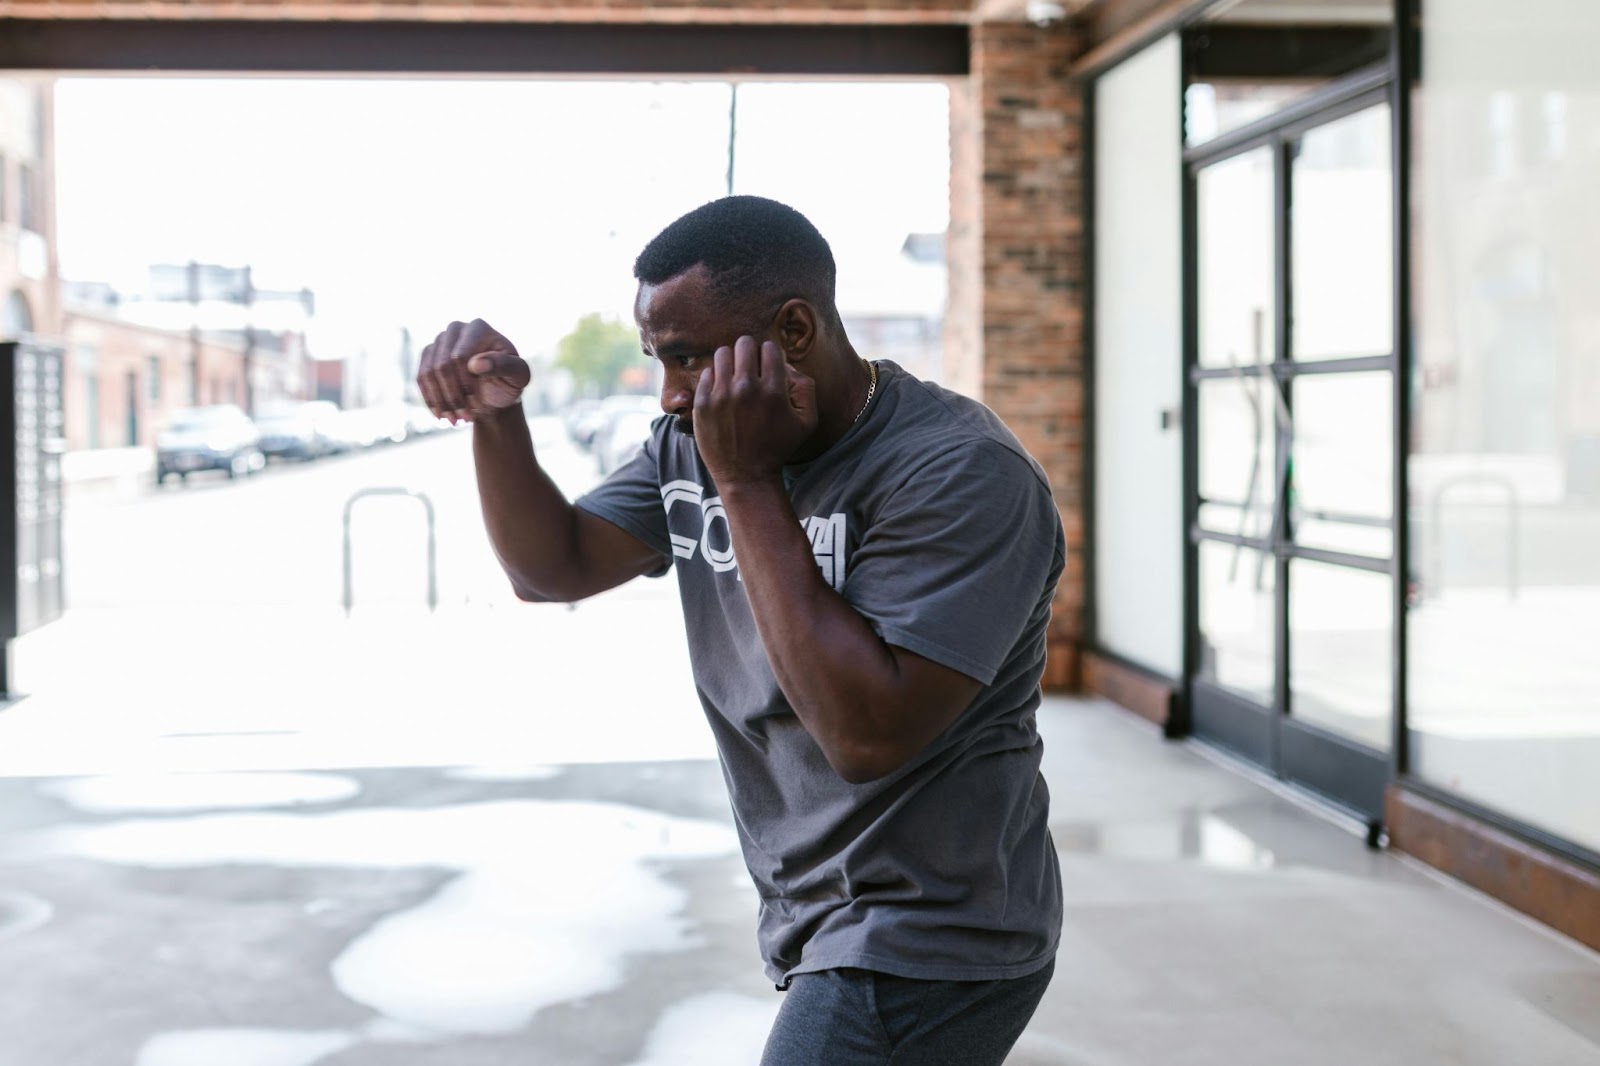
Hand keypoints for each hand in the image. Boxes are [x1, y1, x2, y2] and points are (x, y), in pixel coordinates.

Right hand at [417, 319, 532, 423]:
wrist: (496, 390)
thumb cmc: (510, 380)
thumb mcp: (518, 375)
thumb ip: (504, 366)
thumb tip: (476, 364)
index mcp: (478, 328)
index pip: (460, 356)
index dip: (465, 384)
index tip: (476, 405)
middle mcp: (455, 329)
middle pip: (442, 365)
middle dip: (453, 396)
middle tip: (465, 418)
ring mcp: (439, 341)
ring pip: (429, 373)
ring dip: (441, 401)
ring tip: (455, 420)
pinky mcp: (428, 355)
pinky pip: (421, 379)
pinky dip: (431, 400)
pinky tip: (442, 415)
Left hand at [693, 336, 817, 486]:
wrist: (746, 476)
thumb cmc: (778, 447)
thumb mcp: (807, 421)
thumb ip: (805, 387)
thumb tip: (786, 364)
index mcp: (773, 389)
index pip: (769, 347)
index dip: (771, 356)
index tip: (769, 369)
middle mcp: (746, 387)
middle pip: (744, 343)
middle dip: (750, 353)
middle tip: (751, 368)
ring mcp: (721, 395)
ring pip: (722, 353)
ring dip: (731, 362)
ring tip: (735, 378)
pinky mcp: (702, 403)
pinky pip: (707, 372)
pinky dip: (716, 378)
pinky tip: (723, 392)